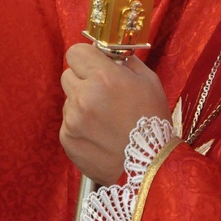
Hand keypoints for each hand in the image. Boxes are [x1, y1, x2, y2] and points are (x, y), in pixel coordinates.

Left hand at [60, 44, 169, 185]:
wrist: (150, 168)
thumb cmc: (153, 123)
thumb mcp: (149, 82)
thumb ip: (126, 62)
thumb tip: (111, 55)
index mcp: (104, 78)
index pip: (75, 52)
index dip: (86, 58)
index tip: (94, 66)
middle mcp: (83, 96)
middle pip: (68, 75)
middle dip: (82, 80)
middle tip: (102, 94)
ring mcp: (72, 119)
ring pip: (68, 100)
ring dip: (81, 105)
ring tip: (105, 121)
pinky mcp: (67, 139)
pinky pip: (67, 122)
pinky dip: (80, 126)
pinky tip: (100, 136)